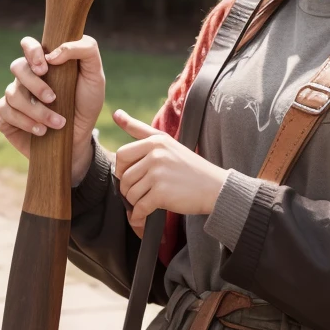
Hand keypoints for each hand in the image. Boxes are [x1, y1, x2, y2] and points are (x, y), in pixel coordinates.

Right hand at [0, 34, 105, 180]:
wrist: (79, 139)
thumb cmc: (86, 105)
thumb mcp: (95, 76)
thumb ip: (85, 51)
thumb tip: (52, 54)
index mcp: (44, 62)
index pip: (29, 45)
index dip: (32, 51)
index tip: (44, 68)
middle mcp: (26, 77)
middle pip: (18, 67)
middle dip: (36, 85)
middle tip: (53, 99)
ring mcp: (14, 96)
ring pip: (12, 93)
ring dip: (36, 110)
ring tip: (57, 123)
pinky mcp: (6, 116)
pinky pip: (4, 112)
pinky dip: (25, 122)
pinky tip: (41, 131)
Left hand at [113, 109, 228, 237]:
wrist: (214, 188)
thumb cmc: (189, 167)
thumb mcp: (167, 142)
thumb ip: (140, 129)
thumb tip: (116, 113)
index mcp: (155, 142)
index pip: (122, 154)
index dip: (122, 170)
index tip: (131, 176)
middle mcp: (155, 155)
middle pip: (124, 176)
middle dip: (127, 189)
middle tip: (138, 193)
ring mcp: (158, 174)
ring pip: (130, 193)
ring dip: (135, 203)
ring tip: (146, 203)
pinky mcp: (161, 193)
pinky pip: (139, 207)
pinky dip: (139, 216)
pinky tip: (144, 217)